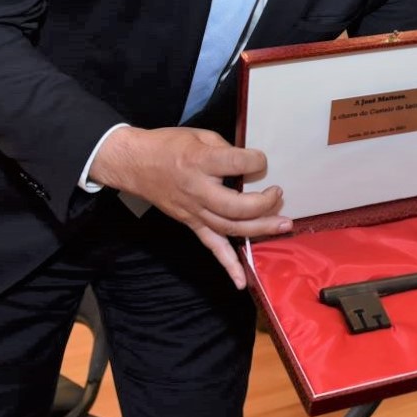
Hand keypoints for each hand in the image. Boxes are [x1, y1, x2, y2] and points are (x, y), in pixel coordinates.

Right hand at [90, 126, 290, 287]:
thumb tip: (250, 166)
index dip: (256, 162)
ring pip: (230, 228)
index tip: (262, 161)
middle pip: (236, 206)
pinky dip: (227, 265)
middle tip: (278, 195)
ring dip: (260, 229)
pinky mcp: (191, 223)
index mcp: (201, 162)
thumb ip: (227, 149)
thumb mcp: (200, 135)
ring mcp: (194, 211)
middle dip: (264, 203)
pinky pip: (211, 247)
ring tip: (283, 224)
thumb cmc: (168, 145)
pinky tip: (241, 281)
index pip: (237, 164)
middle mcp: (198, 190)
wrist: (134, 163)